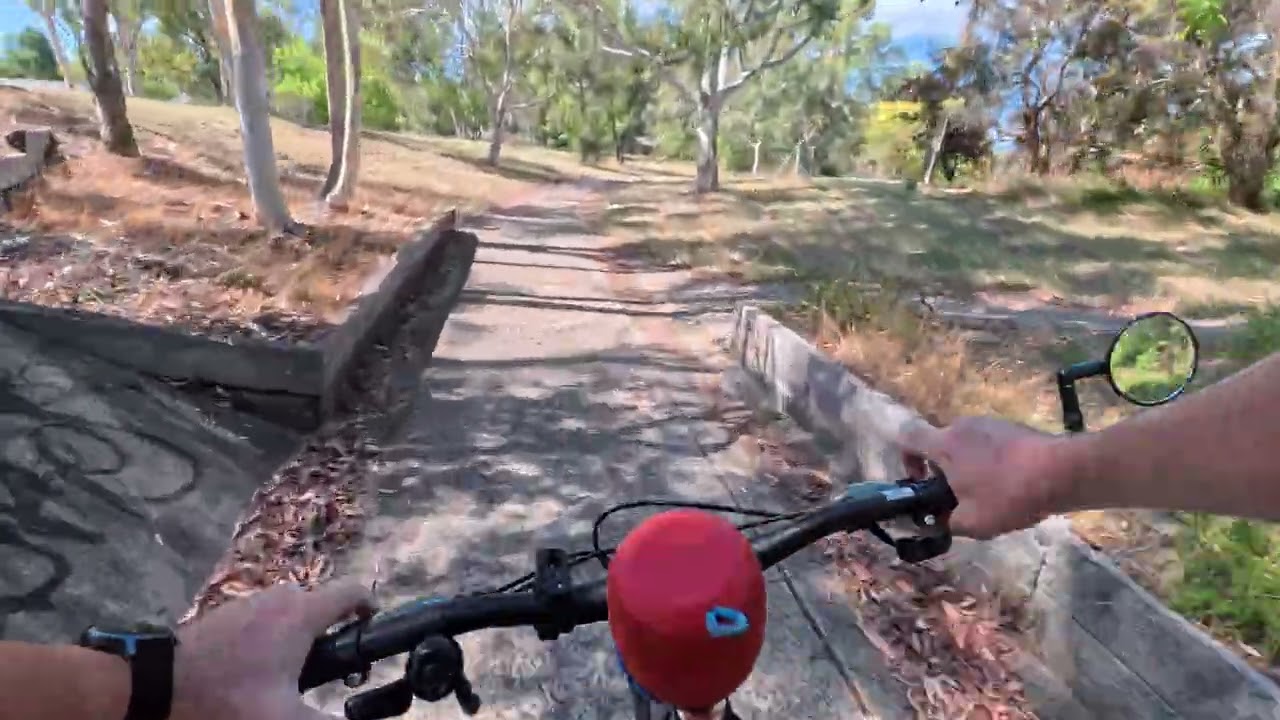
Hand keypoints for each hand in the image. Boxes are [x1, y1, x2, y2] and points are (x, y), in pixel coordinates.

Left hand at [171, 580, 374, 719]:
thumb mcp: (283, 718)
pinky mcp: (226, 614)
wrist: (155, 687)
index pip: (353, 591)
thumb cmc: (227, 698)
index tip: (372, 635)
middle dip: (332, 635)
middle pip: (321, 606)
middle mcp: (279, 597)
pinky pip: (264, 620)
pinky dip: (273, 639)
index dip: (372, 608)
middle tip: (331, 673)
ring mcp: (250, 602)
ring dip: (300, 638)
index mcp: (301, 614)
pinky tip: (257, 673)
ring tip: (293, 677)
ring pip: (290, 613)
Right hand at [896, 416, 1072, 538]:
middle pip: (939, 443)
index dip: (905, 458)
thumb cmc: (1009, 495)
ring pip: (966, 444)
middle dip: (942, 469)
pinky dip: (991, 460)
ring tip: (989, 492)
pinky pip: (989, 443)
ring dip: (968, 465)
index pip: (907, 437)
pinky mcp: (1012, 426)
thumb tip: (938, 522)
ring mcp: (990, 423)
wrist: (1063, 471)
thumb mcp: (972, 522)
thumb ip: (946, 523)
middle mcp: (962, 426)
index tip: (920, 480)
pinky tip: (1011, 483)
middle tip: (958, 496)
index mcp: (944, 445)